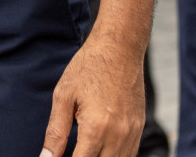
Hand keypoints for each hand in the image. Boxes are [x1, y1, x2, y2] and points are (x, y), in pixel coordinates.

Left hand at [40, 31, 144, 156]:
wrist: (120, 48)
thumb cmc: (88, 68)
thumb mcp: (63, 96)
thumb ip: (56, 132)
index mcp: (96, 128)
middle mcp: (118, 135)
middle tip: (72, 150)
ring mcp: (132, 133)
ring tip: (84, 149)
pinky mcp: (140, 128)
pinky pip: (129, 155)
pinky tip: (99, 150)